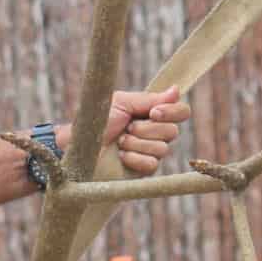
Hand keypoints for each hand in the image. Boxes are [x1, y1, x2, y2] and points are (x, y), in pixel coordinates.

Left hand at [70, 86, 190, 176]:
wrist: (80, 145)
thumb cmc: (97, 121)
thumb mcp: (122, 103)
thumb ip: (150, 99)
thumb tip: (176, 91)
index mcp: (151, 114)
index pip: (181, 112)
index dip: (172, 112)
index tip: (154, 112)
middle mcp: (154, 132)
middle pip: (172, 131)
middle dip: (146, 129)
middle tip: (127, 128)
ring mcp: (150, 152)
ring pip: (163, 149)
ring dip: (137, 143)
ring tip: (120, 142)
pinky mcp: (144, 170)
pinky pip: (152, 164)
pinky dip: (134, 158)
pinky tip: (122, 156)